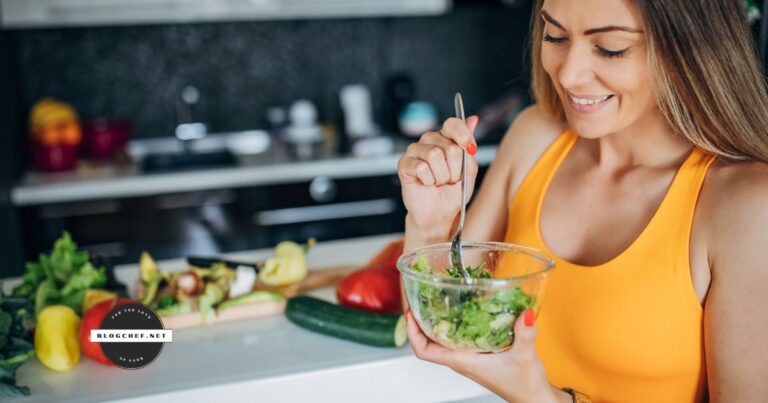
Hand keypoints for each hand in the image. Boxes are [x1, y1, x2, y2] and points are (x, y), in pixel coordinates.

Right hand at [397, 116, 479, 229]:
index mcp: (445, 138)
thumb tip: (473, 120)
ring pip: (434, 155)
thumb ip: (469, 146)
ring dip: (442, 176)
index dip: (463, 136)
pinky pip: (421, 168)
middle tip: (450, 179)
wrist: (439, 213)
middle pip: (449, 146)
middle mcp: (429, 140)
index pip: (453, 124)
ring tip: (438, 182)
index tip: (471, 150)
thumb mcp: (469, 170)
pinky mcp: (404, 164)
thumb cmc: (453, 192)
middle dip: (455, 169)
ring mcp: (415, 151)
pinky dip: (429, 181)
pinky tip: (426, 184)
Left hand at [405, 308, 561, 402]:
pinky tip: (462, 313)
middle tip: (420, 300)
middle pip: (428, 343)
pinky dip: (453, 326)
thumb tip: (526, 314)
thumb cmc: (525, 386)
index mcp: (464, 362)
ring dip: (435, 324)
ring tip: (435, 302)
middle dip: (420, 322)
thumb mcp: (525, 357)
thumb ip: (525, 335)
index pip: (425, 351)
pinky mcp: (479, 356)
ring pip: (442, 341)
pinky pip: (457, 340)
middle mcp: (462, 361)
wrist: (535, 400)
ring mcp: (469, 359)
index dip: (413, 333)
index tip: (411, 313)